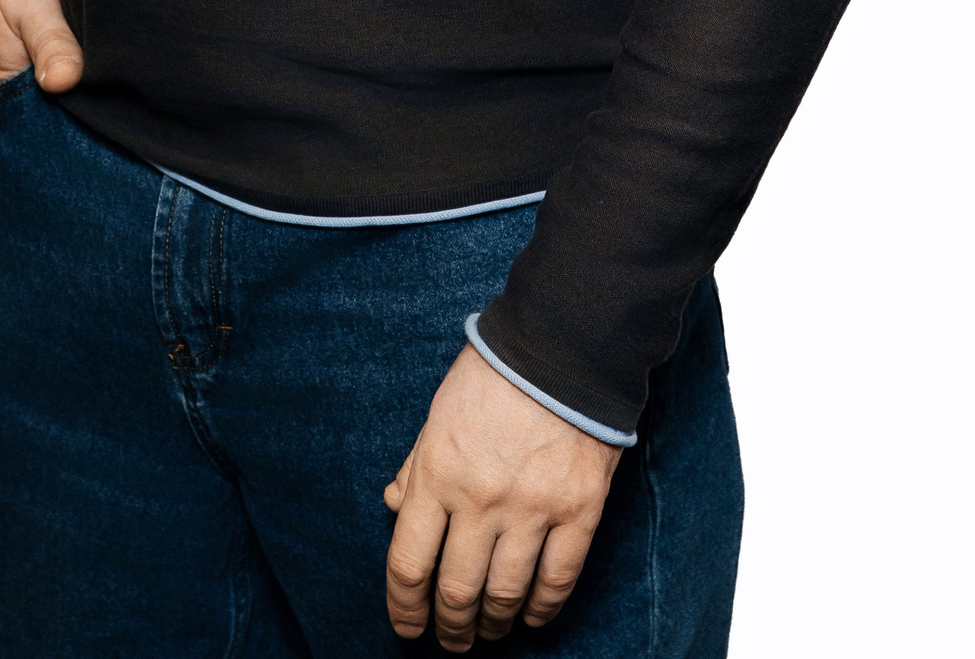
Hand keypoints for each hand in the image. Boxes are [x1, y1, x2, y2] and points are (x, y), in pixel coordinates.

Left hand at [384, 345, 619, 647]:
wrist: (565, 344)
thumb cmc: (495, 373)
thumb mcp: (439, 411)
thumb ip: (416, 465)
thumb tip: (395, 508)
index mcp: (438, 473)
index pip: (408, 563)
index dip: (403, 607)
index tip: (406, 626)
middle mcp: (480, 500)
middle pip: (456, 590)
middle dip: (449, 626)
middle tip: (450, 639)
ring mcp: (532, 510)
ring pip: (504, 594)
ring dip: (491, 623)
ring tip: (487, 631)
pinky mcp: (579, 512)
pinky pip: (557, 581)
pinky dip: (541, 610)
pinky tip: (530, 617)